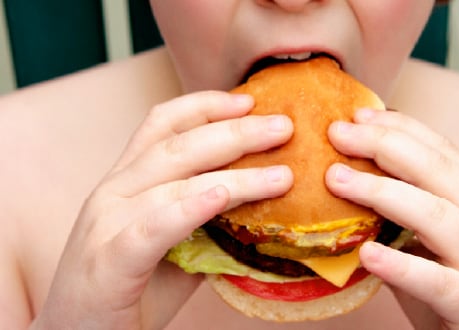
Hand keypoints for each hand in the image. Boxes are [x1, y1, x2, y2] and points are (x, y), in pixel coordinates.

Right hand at [32, 91, 293, 328]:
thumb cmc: (131, 289)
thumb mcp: (175, 246)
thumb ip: (208, 222)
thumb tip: (265, 208)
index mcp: (127, 181)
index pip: (163, 125)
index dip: (205, 105)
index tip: (249, 101)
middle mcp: (114, 192)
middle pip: (179, 147)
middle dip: (236, 132)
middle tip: (283, 127)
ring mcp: (107, 224)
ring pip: (174, 183)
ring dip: (234, 176)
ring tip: (282, 176)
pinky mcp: (108, 261)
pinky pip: (151, 228)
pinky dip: (188, 209)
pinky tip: (221, 198)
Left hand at [325, 108, 458, 328]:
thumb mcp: (436, 241)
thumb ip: (403, 215)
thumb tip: (348, 184)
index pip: (440, 150)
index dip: (400, 127)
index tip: (358, 114)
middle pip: (437, 170)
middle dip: (383, 145)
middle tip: (337, 133)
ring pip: (436, 216)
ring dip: (382, 192)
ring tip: (336, 180)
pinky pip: (437, 281)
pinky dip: (401, 265)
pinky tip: (366, 254)